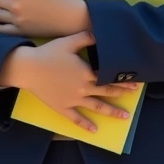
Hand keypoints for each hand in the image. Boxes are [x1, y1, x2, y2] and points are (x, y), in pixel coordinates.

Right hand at [0, 32, 139, 133]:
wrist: (29, 69)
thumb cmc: (48, 53)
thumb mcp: (68, 42)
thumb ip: (85, 38)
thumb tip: (98, 34)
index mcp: (86, 72)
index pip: (109, 77)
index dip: (122, 80)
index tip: (135, 82)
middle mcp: (83, 88)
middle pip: (106, 92)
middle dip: (121, 93)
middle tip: (134, 96)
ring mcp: (73, 100)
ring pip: (96, 107)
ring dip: (111, 112)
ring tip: (124, 117)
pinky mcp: (62, 107)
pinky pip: (76, 118)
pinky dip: (86, 125)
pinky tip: (94, 130)